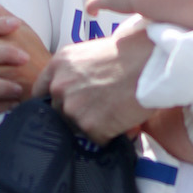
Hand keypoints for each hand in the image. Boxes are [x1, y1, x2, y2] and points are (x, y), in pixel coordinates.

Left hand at [32, 17, 154, 143]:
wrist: (152, 62)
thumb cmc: (131, 52)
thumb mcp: (92, 53)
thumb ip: (75, 72)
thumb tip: (72, 92)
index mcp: (59, 64)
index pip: (40, 92)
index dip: (52, 102)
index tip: (60, 107)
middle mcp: (60, 86)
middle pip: (57, 112)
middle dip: (75, 114)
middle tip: (99, 109)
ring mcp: (73, 107)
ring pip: (75, 127)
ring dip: (92, 126)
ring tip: (114, 113)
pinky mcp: (90, 126)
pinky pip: (95, 139)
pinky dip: (108, 135)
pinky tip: (121, 121)